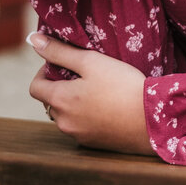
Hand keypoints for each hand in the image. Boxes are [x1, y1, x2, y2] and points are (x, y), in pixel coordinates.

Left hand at [28, 32, 151, 153]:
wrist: (152, 120)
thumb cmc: (122, 86)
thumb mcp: (91, 61)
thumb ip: (60, 51)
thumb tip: (33, 40)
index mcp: (59, 100)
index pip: (35, 87)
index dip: (44, 72)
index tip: (63, 64)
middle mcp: (63, 122)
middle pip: (50, 101)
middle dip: (61, 87)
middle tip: (83, 75)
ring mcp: (78, 136)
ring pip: (66, 116)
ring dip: (73, 103)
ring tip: (97, 91)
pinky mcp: (93, 144)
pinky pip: (81, 128)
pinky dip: (87, 117)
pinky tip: (107, 107)